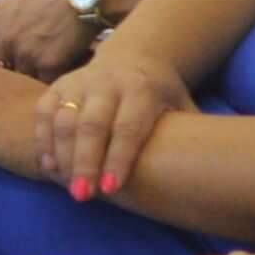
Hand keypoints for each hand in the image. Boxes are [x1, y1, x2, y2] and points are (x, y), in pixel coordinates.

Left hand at [0, 0, 115, 77]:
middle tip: (33, 50)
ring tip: (51, 51)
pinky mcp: (47, 65)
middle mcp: (4, 37)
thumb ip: (3, 23)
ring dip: (35, 69)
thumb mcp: (18, 1)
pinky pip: (44, 80)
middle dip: (14, 60)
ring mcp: (25, 53)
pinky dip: (54, 74)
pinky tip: (63, 58)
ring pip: (23, 74)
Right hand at [29, 52, 195, 198]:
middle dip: (85, 162)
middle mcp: (107, 82)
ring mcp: (79, 82)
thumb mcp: (181, 105)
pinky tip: (51, 167)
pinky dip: (44, 141)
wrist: (133, 58)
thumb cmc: (160, 95)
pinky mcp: (58, 85)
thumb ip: (191, 132)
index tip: (112, 189)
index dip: (119, 158)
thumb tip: (210, 171)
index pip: (127, 126)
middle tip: (83, 196)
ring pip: (63, 120)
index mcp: (141, 88)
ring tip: (67, 186)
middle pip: (91, 125)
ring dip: (62, 155)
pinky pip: (44, 113)